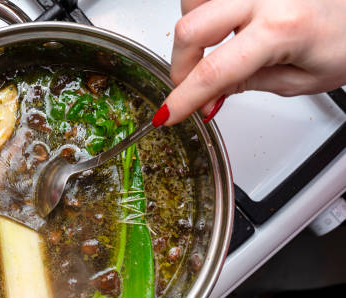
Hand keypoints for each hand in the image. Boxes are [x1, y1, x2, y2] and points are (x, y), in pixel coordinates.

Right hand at [154, 0, 345, 125]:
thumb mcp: (303, 79)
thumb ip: (250, 84)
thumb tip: (209, 95)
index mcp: (282, 29)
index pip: (215, 71)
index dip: (184, 98)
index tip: (167, 114)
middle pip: (190, 29)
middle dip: (181, 65)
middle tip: (193, 85)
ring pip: (192, 3)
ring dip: (193, 31)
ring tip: (218, 45)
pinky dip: (204, 9)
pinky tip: (223, 23)